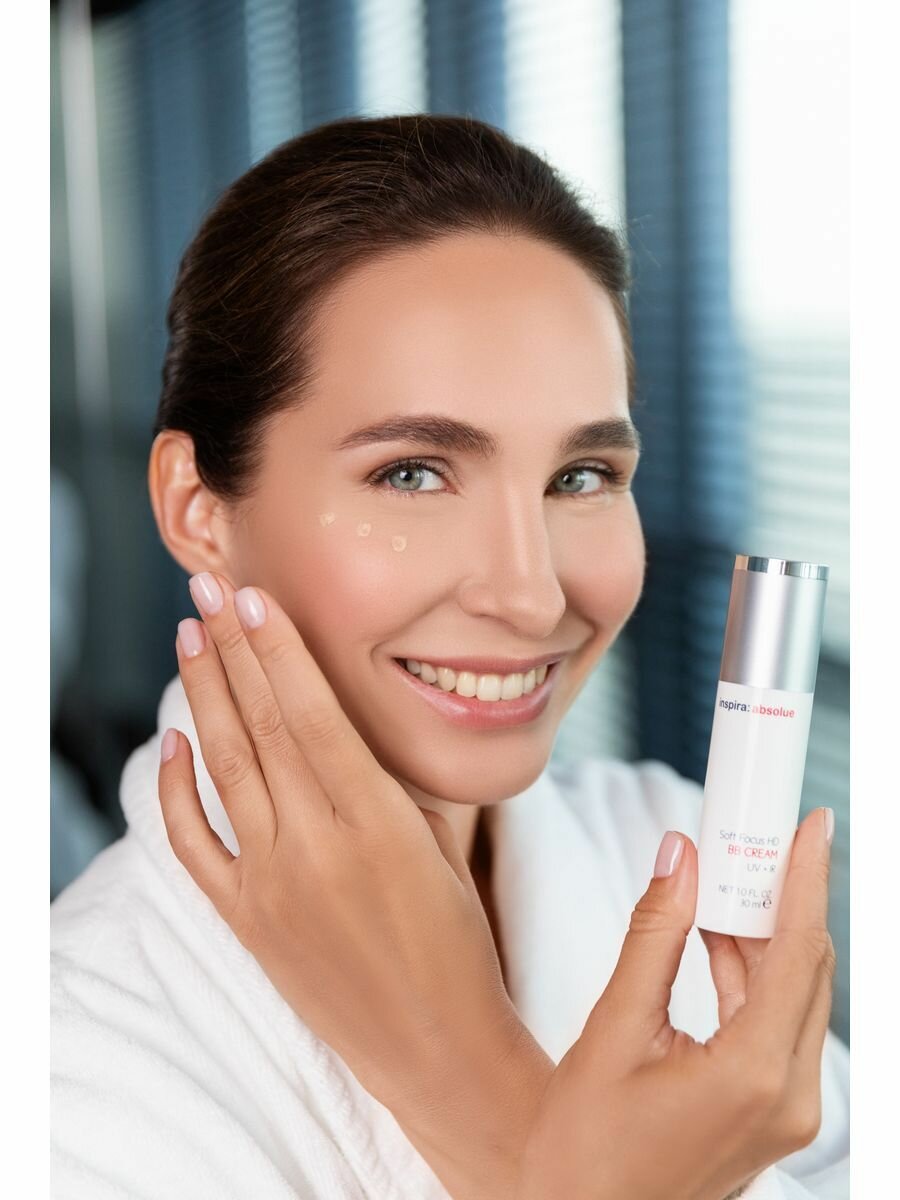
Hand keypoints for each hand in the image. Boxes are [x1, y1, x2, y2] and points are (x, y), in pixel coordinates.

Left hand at [157, 572, 552, 1199]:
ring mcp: (272, 886)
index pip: (311, 713)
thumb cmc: (458, 941)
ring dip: (203, 696)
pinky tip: (171, 739)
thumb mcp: (447, 844)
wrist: (437, 1047)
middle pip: (259, 726)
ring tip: (189, 636)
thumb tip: (360, 709)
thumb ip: (399, 779)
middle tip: (208, 587)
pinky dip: (175, 791)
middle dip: (232, 649)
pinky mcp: (247, 921)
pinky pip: (194, 844)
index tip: (253, 595)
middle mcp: (315, 849)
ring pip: (223, 768)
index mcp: (376, 824)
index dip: (278, 648)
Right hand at [515, 807, 835, 1199]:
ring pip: (794, 995)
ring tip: (726, 878)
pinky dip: (751, 976)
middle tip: (755, 837)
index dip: (807, 877)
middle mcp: (788, 1098)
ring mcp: (785, 1113)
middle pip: (806, 968)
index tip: (811, 824)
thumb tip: (679, 856)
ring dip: (763, 934)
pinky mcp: (770, 1115)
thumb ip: (654, 935)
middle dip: (781, 895)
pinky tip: (716, 938)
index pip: (799, 951)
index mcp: (753, 1076)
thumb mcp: (613, 1029)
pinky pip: (776, 1025)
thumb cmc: (584, 1147)